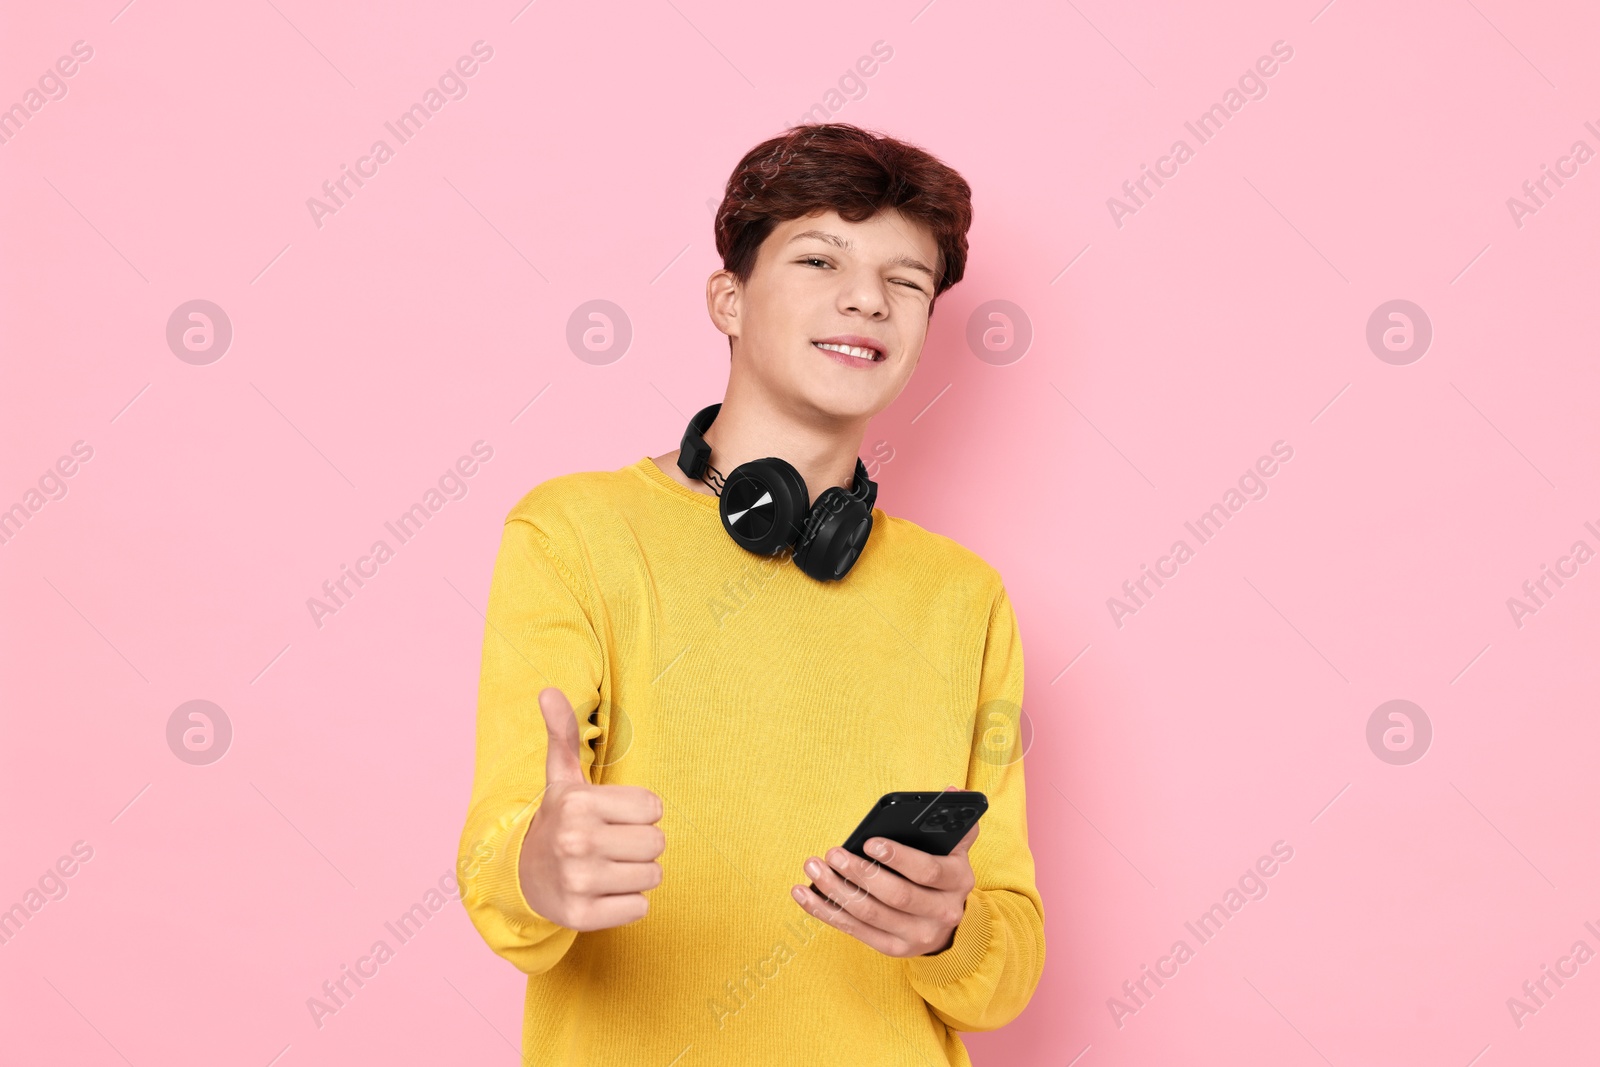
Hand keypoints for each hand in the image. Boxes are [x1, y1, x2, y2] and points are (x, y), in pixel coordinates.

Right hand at [517, 687, 664, 930]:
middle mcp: (576, 841)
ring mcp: (578, 882)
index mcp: (577, 803)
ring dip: (637, 874)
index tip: (613, 816)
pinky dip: (629, 903)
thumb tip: (548, 691)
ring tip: (607, 867)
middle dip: (641, 844)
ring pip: (653, 876)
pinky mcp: (582, 917)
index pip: (654, 808)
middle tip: (611, 843)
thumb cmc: (558, 820)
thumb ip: (562, 734)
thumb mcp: (561, 777)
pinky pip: (641, 909)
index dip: (639, 813)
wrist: (523, 877)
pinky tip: (602, 893)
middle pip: (657, 844)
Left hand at [791, 787, 977, 956]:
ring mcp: (917, 936)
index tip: (869, 842)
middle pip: (896, 896)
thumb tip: (952, 790)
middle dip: (860, 873)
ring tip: (813, 868)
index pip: (928, 871)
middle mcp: (942, 913)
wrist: (947, 923)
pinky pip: (854, 930)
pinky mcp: (893, 948)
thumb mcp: (954, 849)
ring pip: (870, 914)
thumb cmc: (941, 874)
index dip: (898, 857)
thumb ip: (953, 822)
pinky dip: (825, 912)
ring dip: (836, 891)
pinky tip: (804, 894)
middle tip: (833, 854)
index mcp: (957, 881)